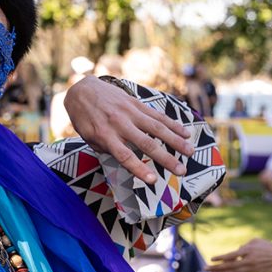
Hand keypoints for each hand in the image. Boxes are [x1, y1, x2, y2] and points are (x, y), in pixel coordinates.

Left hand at [65, 76, 193, 183]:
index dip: (139, 169)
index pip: (124, 156)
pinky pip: (157, 115)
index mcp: (105, 136)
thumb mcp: (88, 137)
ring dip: (175, 140)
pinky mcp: (136, 103)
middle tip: (181, 171)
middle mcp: (119, 124)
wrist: (82, 90)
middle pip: (146, 144)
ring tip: (190, 152)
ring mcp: (129, 112)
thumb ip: (106, 149)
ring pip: (156, 128)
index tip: (153, 180)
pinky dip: (172, 124)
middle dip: (165, 158)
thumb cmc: (84, 119)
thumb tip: (126, 160)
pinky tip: (184, 132)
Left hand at [208, 238, 271, 271]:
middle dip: (215, 267)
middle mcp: (247, 261)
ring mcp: (251, 269)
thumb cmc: (267, 247)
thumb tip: (235, 252)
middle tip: (205, 268)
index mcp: (247, 251)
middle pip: (228, 265)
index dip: (220, 258)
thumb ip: (243, 246)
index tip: (211, 259)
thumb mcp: (254, 242)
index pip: (230, 255)